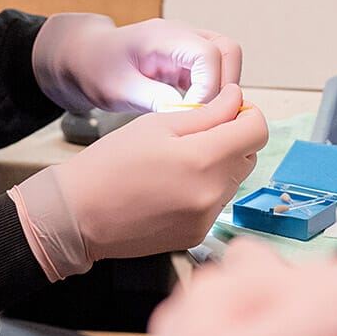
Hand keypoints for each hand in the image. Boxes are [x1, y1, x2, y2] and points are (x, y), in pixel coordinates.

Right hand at [9, 85, 265, 278]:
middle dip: (232, 138)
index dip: (246, 113)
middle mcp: (213, 194)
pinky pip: (216, 203)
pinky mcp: (198, 235)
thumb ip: (204, 113)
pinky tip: (172, 184)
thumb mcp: (155, 124)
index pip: (257, 131)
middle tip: (195, 131)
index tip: (227, 108)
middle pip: (249, 156)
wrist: (79, 213)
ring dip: (219, 164)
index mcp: (203, 160)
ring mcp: (207, 219)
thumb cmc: (110, 162)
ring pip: (234, 180)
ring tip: (178, 160)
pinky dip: (204, 188)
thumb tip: (236, 101)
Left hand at [32, 14, 241, 113]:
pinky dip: (211, 93)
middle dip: (225, 86)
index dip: (210, 87)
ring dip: (221, 90)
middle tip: (205, 116)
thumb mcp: (118, 88)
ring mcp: (186, 45)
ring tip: (198, 116)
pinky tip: (191, 114)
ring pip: (227, 61)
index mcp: (162, 36)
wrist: (83, 57)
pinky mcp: (187, 60)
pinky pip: (214, 73)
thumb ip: (152, 98)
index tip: (193, 113)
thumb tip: (187, 111)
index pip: (209, 54)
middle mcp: (180, 35)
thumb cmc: (95, 68)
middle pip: (228, 51)